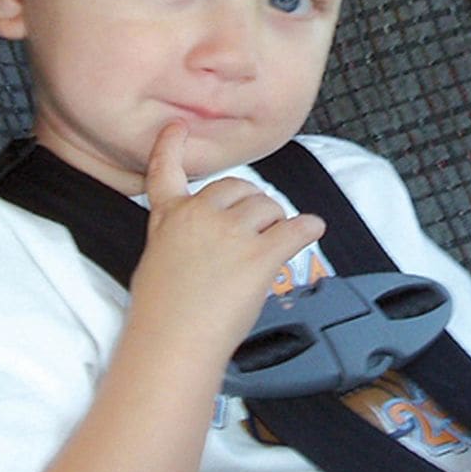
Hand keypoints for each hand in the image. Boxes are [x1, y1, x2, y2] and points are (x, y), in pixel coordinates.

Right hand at [129, 122, 325, 363]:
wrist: (172, 343)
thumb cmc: (163, 314)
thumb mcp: (158, 263)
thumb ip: (182, 240)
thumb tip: (210, 241)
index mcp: (170, 219)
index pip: (166, 173)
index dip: (172, 147)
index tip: (177, 128)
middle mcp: (200, 216)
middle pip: (239, 189)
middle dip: (252, 206)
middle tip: (254, 233)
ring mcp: (231, 233)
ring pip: (269, 207)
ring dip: (275, 224)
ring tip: (267, 251)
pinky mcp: (260, 254)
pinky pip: (296, 228)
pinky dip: (308, 229)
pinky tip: (312, 230)